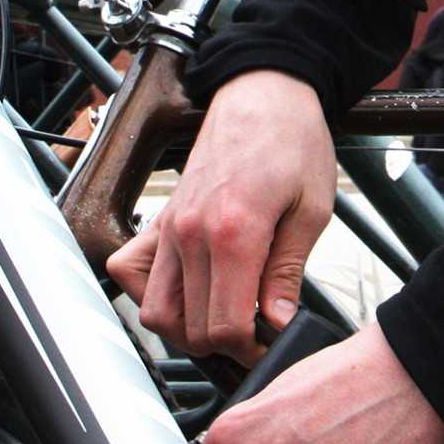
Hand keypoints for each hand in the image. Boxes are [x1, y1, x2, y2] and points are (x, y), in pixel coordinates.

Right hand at [107, 70, 334, 365]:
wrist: (264, 92)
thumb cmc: (294, 140)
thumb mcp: (312, 209)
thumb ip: (289, 272)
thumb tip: (278, 324)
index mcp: (233, 232)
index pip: (224, 328)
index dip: (251, 351)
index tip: (273, 344)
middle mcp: (190, 233)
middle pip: (190, 330)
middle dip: (226, 347)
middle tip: (259, 335)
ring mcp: (168, 226)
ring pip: (154, 312)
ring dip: (188, 329)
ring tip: (226, 318)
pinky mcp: (160, 217)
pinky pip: (130, 271)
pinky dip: (150, 294)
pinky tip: (189, 292)